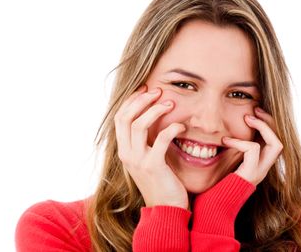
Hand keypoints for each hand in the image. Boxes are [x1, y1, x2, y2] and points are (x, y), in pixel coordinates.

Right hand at [114, 85, 187, 207]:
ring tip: (170, 103)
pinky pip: (160, 140)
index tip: (146, 89)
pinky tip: (181, 126)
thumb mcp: (146, 159)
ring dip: (155, 110)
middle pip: (124, 117)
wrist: (166, 210)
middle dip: (140, 100)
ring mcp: (137, 160)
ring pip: (139, 125)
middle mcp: (126, 153)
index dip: (131, 101)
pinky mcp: (153, 166)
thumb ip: (144, 142)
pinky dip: (171, 128)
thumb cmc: (161, 181)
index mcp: (123, 150)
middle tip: (157, 91)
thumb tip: (150, 119)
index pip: (120, 118)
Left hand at [222, 107, 282, 185]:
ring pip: (276, 145)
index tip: (252, 113)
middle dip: (270, 123)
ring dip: (263, 127)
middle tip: (255, 110)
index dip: (266, 126)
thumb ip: (228, 152)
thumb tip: (220, 135)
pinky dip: (240, 142)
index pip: (272, 143)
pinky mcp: (250, 174)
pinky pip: (253, 150)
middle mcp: (261, 169)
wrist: (213, 207)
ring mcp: (258, 172)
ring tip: (247, 118)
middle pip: (279, 142)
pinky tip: (225, 141)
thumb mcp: (223, 165)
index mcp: (257, 165)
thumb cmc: (215, 187)